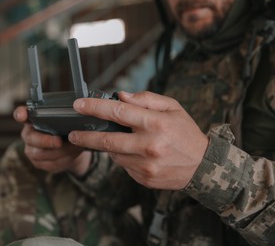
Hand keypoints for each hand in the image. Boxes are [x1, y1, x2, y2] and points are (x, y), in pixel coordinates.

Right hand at [13, 106, 90, 175]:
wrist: (71, 149)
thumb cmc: (66, 129)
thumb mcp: (66, 120)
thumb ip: (65, 115)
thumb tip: (80, 110)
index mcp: (33, 119)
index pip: (21, 114)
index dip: (20, 114)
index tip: (22, 115)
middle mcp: (29, 135)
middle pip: (32, 139)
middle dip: (46, 141)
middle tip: (59, 141)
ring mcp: (32, 150)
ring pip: (42, 154)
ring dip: (61, 151)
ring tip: (75, 146)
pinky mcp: (39, 163)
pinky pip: (51, 164)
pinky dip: (65, 159)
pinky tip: (73, 154)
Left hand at [68, 91, 208, 189]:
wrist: (203, 166)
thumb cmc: (186, 132)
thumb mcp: (173, 108)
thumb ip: (146, 99)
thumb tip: (121, 95)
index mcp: (155, 124)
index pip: (117, 112)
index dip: (94, 107)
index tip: (78, 105)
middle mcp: (149, 146)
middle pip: (106, 140)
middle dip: (85, 136)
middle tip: (72, 133)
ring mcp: (145, 165)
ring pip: (114, 154)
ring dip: (109, 146)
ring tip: (119, 139)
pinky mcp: (143, 179)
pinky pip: (123, 166)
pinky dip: (122, 157)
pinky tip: (134, 152)